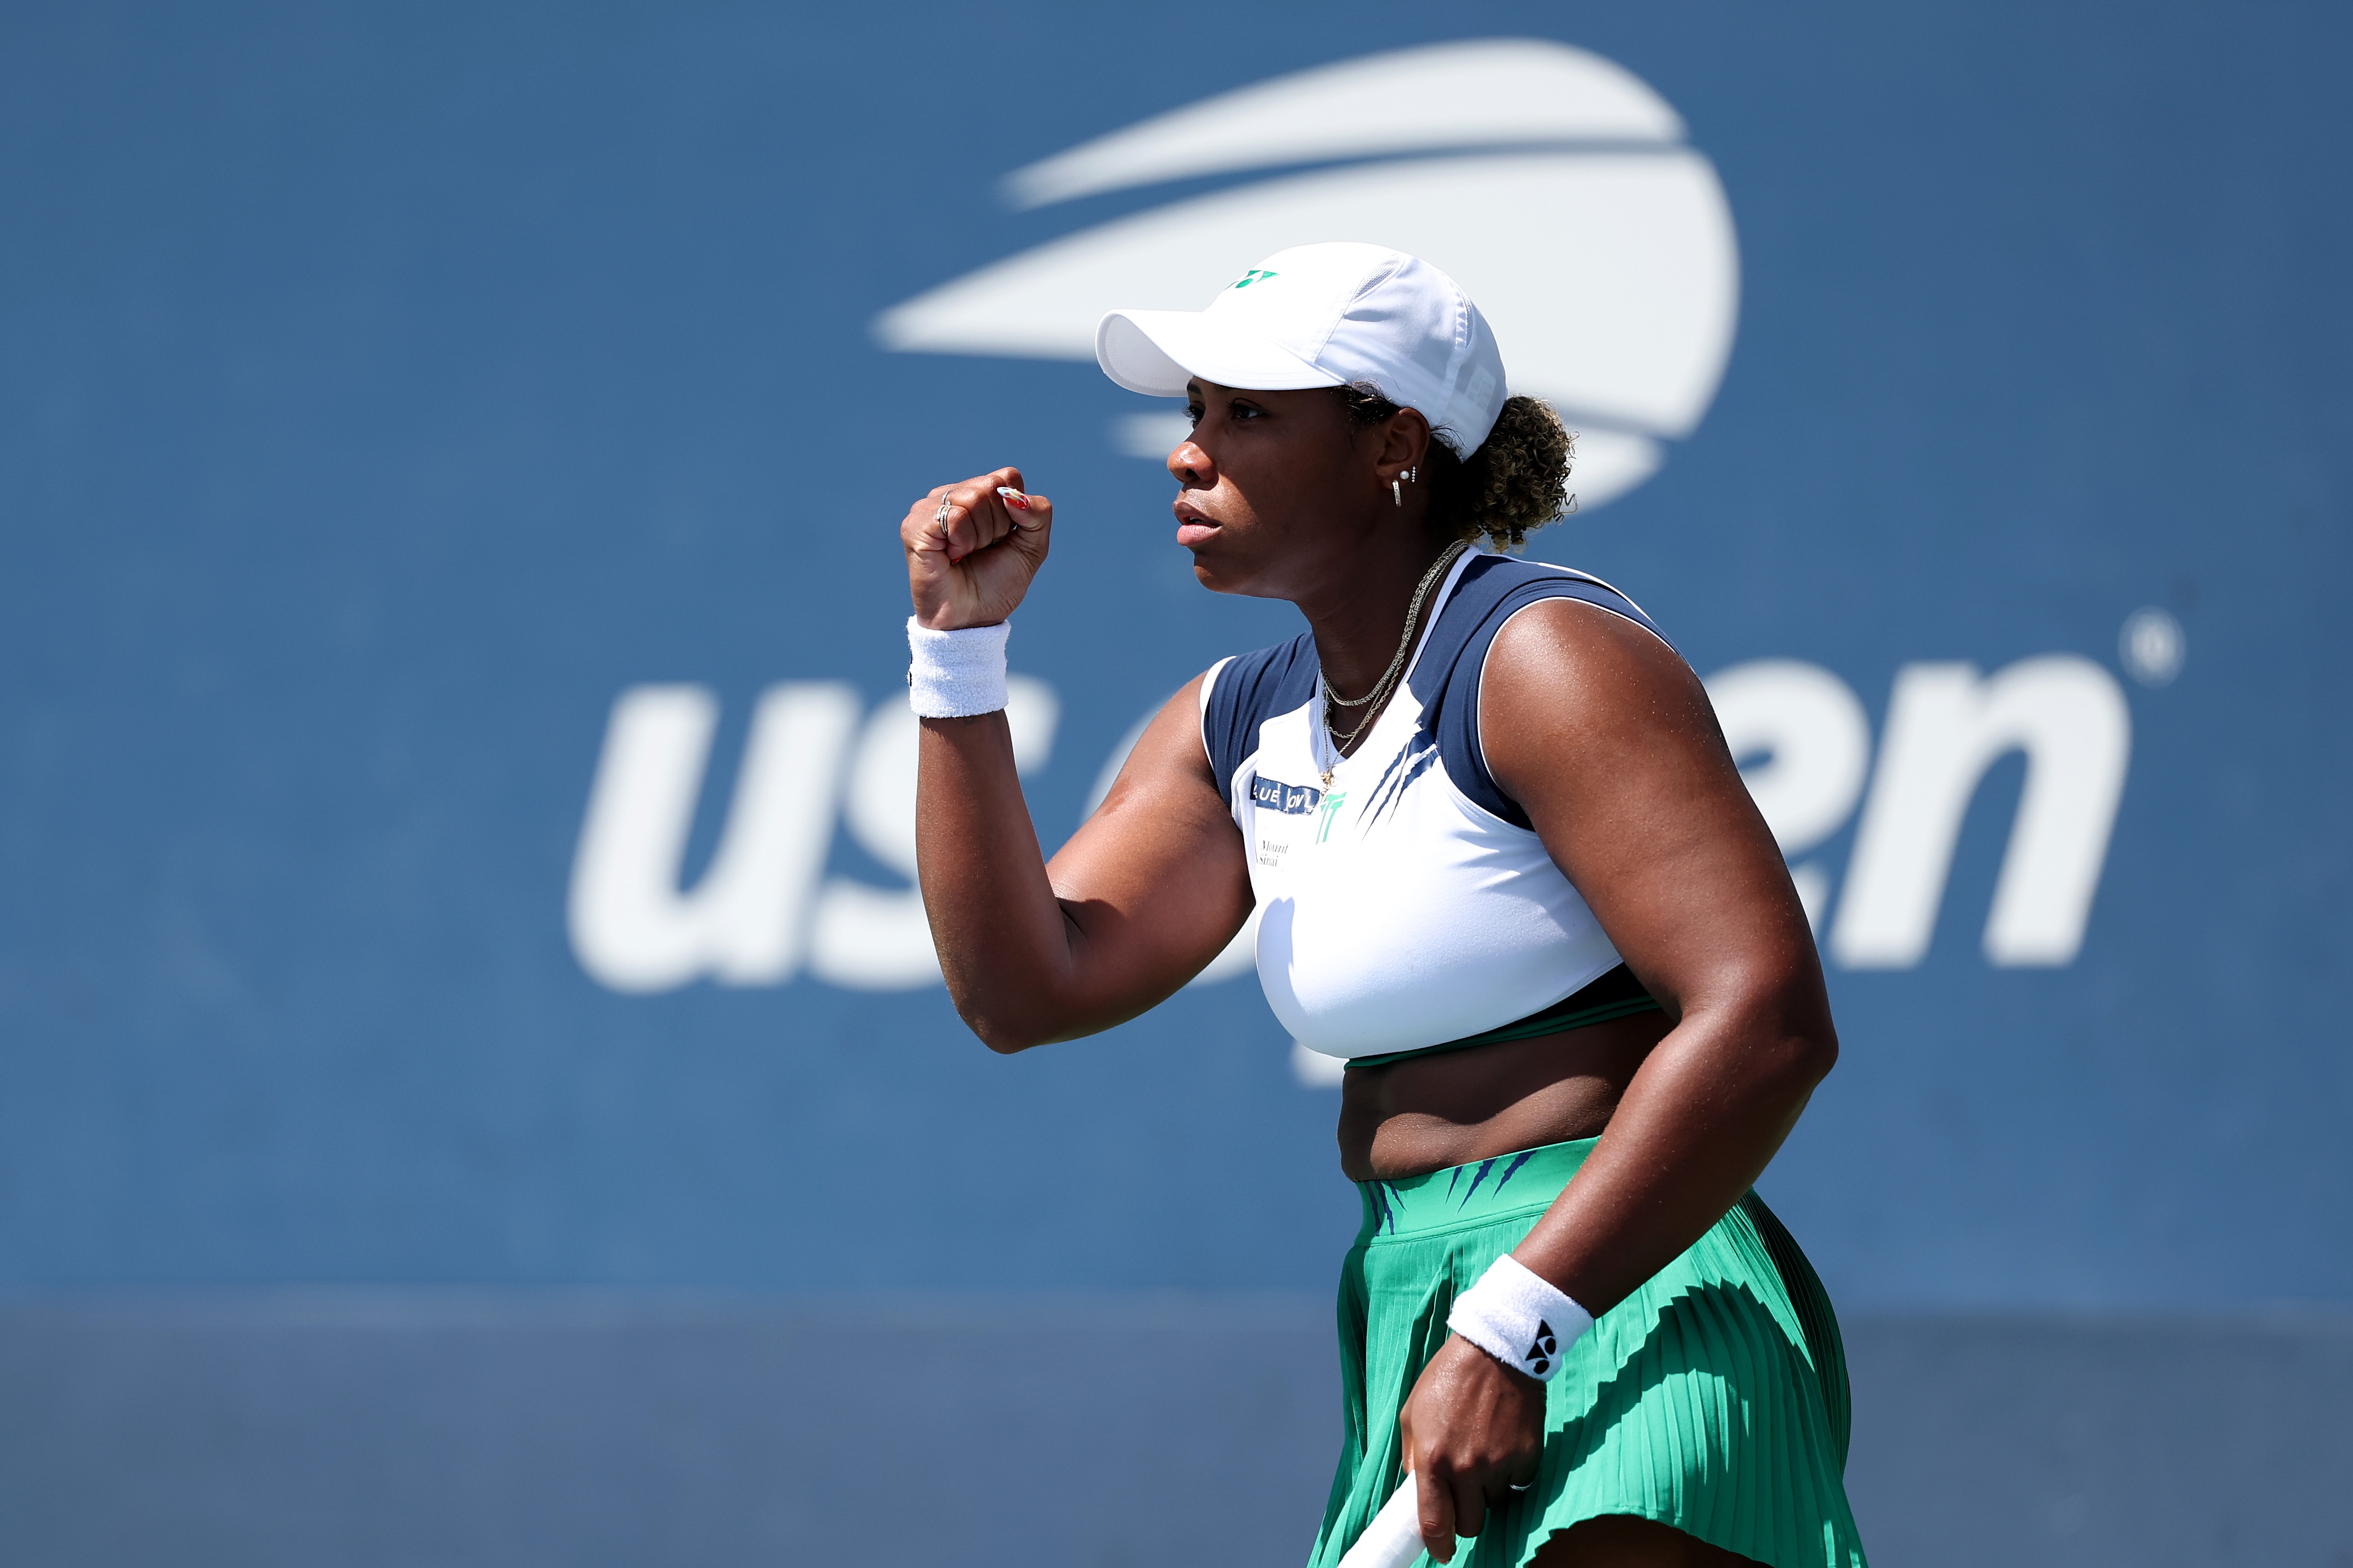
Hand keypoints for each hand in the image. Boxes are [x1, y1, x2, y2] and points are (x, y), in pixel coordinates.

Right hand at [901, 467, 1052, 630]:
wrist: (972, 618)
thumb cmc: (997, 584)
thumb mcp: (1032, 547)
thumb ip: (1038, 514)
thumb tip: (1013, 495)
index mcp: (976, 494)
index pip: (1007, 477)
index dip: (1014, 511)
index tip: (1002, 538)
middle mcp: (950, 495)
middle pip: (991, 486)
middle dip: (997, 526)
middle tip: (981, 550)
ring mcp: (929, 508)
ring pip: (972, 499)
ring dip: (980, 536)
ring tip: (965, 554)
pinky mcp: (915, 525)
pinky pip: (955, 517)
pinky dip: (963, 541)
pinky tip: (951, 556)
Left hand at [1397, 1335, 1545, 1562]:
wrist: (1496, 1350)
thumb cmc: (1448, 1377)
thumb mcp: (1413, 1413)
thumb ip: (1412, 1454)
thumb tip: (1416, 1486)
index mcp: (1432, 1459)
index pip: (1434, 1523)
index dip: (1437, 1545)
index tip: (1440, 1551)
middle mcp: (1466, 1468)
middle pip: (1471, 1524)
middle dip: (1465, 1516)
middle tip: (1463, 1495)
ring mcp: (1500, 1465)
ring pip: (1495, 1505)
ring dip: (1487, 1492)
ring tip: (1483, 1456)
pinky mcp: (1527, 1457)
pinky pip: (1518, 1484)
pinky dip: (1510, 1475)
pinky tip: (1503, 1445)